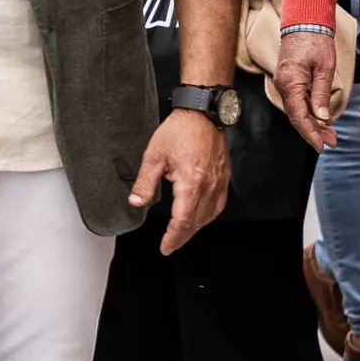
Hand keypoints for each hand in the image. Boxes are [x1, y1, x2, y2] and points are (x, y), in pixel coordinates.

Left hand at [131, 109, 231, 252]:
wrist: (202, 113)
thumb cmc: (179, 131)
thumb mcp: (153, 157)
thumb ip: (145, 184)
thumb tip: (136, 203)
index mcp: (191, 184)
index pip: (182, 221)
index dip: (173, 237)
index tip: (165, 247)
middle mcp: (208, 186)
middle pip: (196, 222)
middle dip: (182, 237)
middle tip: (170, 245)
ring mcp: (219, 182)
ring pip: (209, 215)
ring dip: (195, 228)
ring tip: (181, 234)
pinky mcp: (224, 177)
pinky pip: (218, 204)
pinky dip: (208, 216)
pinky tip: (199, 217)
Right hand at [270, 29, 339, 151]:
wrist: (304, 22)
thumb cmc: (315, 41)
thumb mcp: (325, 68)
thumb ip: (321, 94)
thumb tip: (322, 118)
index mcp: (290, 83)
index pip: (298, 116)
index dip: (310, 133)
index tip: (322, 145)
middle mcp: (283, 85)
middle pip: (297, 116)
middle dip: (314, 131)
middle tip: (332, 142)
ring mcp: (284, 82)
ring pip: (297, 109)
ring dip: (313, 122)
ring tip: (329, 133)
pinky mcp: (289, 79)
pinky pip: (297, 100)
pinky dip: (309, 111)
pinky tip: (320, 118)